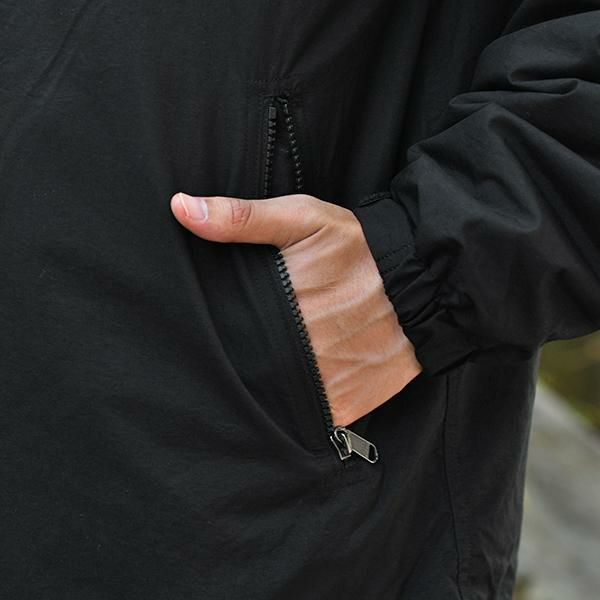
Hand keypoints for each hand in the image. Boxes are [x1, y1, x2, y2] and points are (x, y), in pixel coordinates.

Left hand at [170, 192, 421, 426]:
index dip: (220, 334)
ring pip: (277, 397)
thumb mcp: (302, 219)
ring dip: (272, 384)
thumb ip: (242, 217)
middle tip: (257, 341)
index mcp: (280, 309)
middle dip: (246, 358)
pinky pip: (312, 415)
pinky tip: (303, 381)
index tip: (221, 328)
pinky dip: (303, 404)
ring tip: (280, 360)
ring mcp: (325, 386)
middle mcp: (300, 354)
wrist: (424, 281)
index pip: (226, 335)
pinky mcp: (348, 405)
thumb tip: (180, 208)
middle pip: (249, 369)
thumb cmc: (359, 249)